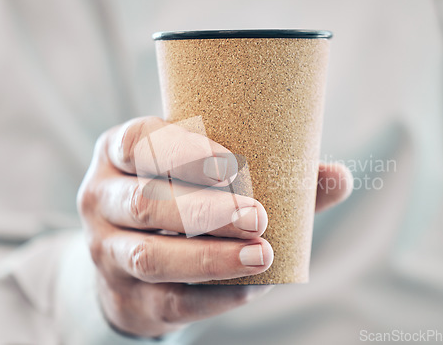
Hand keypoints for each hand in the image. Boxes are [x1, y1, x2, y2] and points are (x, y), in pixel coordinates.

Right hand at [77, 116, 351, 337]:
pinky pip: (169, 300)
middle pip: (145, 203)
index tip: (231, 165)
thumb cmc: (183, 199)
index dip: (182, 152)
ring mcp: (107, 250)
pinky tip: (253, 287)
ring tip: (263, 254)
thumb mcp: (207, 175)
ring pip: (151, 257)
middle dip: (205, 210)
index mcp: (120, 154)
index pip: (139, 142)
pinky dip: (216, 294)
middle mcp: (101, 198)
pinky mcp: (126, 295)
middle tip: (259, 215)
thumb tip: (340, 177)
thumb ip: (276, 176)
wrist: (133, 256)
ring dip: (210, 257)